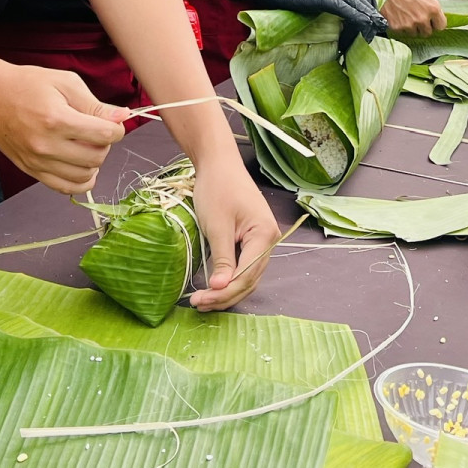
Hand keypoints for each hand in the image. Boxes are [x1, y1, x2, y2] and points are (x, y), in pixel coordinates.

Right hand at [0, 60, 127, 195]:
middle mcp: (46, 146)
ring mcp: (37, 162)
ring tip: (87, 145)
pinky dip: (80, 180)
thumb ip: (95, 104)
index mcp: (57, 120)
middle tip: (97, 131)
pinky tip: (81, 164)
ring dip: (94, 162)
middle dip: (106, 144)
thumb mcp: (65, 82)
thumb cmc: (28, 84)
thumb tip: (123, 117)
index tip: (113, 122)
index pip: (104, 135)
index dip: (117, 128)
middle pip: (97, 157)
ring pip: (84, 177)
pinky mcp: (31, 170)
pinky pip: (64, 188)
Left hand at [187, 154, 280, 311]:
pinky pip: (245, 266)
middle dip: (224, 294)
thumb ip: (222, 258)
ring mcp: (263, 240)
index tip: (200, 299)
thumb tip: (220, 287)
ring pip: (248, 276)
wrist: (219, 164)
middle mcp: (270, 240)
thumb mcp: (217, 226)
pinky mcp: (253, 239)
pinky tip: (214, 286)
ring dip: (227, 290)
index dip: (224, 291)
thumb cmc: (217, 188)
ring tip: (203, 300)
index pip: (246, 274)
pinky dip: (230, 278)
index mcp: (265, 235)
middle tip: (198, 304)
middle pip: (250, 279)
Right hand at [235, 0, 385, 38]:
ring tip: (377, 29)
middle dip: (370, 12)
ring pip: (356, 3)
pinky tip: (367, 26)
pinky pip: (346, 8)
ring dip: (368, 17)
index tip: (368, 21)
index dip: (361, 7)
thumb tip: (311, 22)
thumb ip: (308, 7)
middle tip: (378, 27)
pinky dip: (359, 17)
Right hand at [380, 0, 446, 36]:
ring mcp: (409, 24)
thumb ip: (431, 8)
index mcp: (433, 8)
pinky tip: (397, 14)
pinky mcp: (397, 27)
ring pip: (414, 33)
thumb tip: (434, 19)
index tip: (431, 21)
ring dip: (411, 27)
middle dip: (423, 26)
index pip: (441, 26)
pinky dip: (400, 26)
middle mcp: (423, 18)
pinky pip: (402, 32)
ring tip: (405, 14)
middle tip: (416, 17)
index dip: (435, 23)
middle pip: (427, 32)